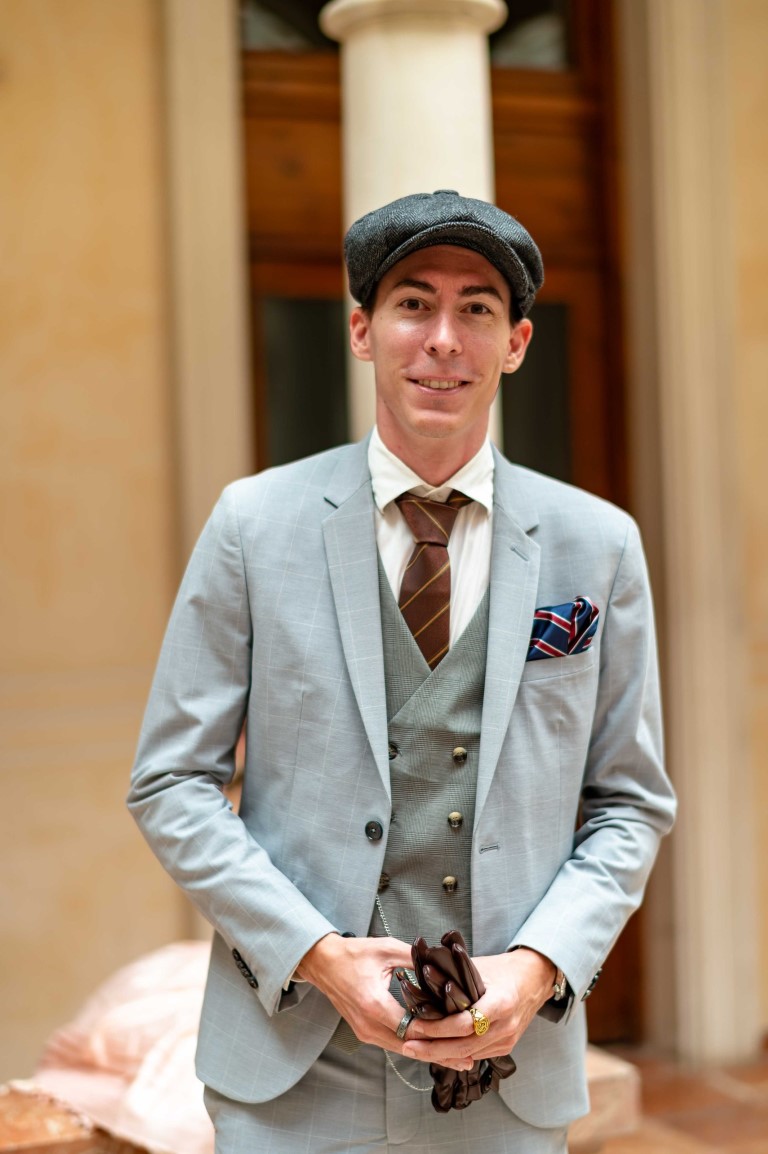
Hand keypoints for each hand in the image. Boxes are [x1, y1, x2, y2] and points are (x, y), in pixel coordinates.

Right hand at [296, 933, 470, 1068]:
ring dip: (429, 1053)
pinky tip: (432, 1048)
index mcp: (374, 1004)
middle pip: (410, 1046)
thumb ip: (415, 958)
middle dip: (440, 1052)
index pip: (414, 1026)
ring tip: (457, 1059)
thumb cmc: (353, 954)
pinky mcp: (364, 1032)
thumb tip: (442, 963)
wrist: (323, 963)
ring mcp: (364, 1032)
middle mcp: (368, 1024)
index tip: (463, 1031)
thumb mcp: (387, 949)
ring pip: (402, 1049)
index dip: (440, 1031)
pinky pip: (393, 1043)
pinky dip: (414, 1046)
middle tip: (468, 1058)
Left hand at [401, 947, 555, 1067]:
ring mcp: (508, 1039)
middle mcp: (506, 1025)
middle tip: (409, 1046)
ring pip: (470, 1055)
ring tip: (416, 1049)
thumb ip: (454, 977)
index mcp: (501, 1002)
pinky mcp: (507, 1046)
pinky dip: (457, 1054)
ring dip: (442, 1054)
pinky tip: (437, 1050)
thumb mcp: (479, 967)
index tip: (416, 1026)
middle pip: (465, 1046)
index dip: (438, 1029)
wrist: (535, 978)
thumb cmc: (503, 969)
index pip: (465, 1024)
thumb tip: (420, 980)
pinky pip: (477, 1054)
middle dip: (433, 1049)